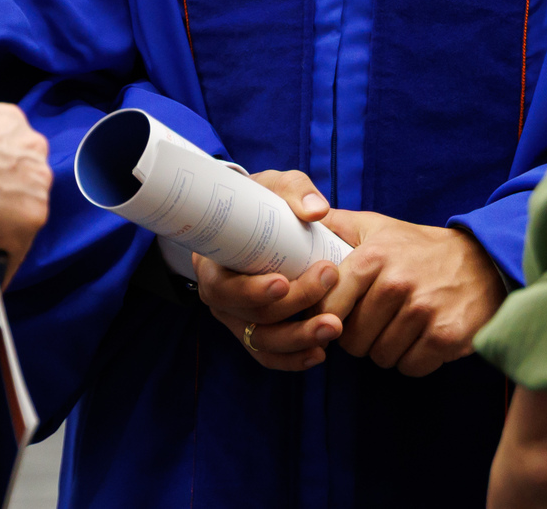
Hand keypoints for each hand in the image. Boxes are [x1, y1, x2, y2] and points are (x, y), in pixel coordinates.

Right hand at [0, 101, 50, 277]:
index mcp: (12, 121)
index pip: (10, 148)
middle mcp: (34, 148)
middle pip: (25, 177)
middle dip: (5, 193)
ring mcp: (37, 185)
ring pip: (24, 211)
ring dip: (4, 225)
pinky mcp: (31, 220)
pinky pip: (15, 247)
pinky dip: (1, 260)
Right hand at [194, 169, 342, 370]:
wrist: (255, 222)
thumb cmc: (261, 202)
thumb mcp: (273, 187)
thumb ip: (295, 191)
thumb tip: (317, 209)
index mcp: (213, 265)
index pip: (226, 288)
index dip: (251, 291)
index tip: (283, 282)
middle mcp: (221, 299)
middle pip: (253, 316)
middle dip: (293, 305)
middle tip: (329, 280)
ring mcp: (238, 319)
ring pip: (264, 341)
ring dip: (299, 338)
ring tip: (333, 327)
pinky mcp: (257, 332)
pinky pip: (270, 356)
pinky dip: (294, 359)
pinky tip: (320, 353)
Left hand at [316, 209, 504, 376]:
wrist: (483, 261)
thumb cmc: (419, 248)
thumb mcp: (377, 227)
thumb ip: (336, 225)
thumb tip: (295, 218)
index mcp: (373, 257)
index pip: (327, 307)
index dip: (327, 318)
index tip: (337, 316)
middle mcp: (396, 284)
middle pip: (352, 340)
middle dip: (359, 337)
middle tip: (375, 322)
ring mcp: (422, 311)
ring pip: (380, 357)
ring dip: (387, 349)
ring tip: (400, 327)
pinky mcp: (446, 336)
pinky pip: (410, 367)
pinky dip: (413, 360)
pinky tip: (421, 339)